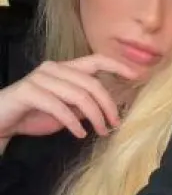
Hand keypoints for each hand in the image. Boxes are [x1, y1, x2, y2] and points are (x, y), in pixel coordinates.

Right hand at [0, 55, 137, 140]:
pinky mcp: (29, 92)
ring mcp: (40, 78)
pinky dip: (73, 122)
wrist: (2, 120)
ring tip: (101, 132)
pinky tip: (79, 134)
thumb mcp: (67, 110)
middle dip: (108, 105)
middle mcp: (54, 68)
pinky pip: (58, 106)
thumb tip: (113, 108)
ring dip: (95, 116)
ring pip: (78, 95)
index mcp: (65, 68)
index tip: (136, 76)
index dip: (117, 66)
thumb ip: (86, 105)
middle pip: (92, 83)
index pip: (96, 60)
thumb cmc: (35, 114)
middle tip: (115, 124)